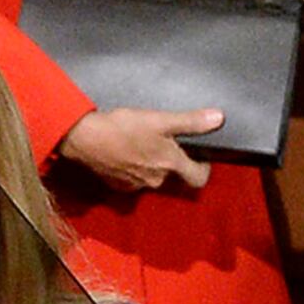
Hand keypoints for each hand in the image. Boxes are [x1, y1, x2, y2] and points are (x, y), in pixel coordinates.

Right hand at [56, 105, 217, 193]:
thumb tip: (219, 118)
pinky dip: (131, 169)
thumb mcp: (160, 120)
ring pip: (152, 177)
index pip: (199, 178)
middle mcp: (156, 180)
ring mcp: (135, 185)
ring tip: (140, 145)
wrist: (83, 139)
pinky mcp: (116, 185)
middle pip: (174, 176)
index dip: (203, 167)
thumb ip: (191, 122)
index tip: (198, 154)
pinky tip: (123, 154)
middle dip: (171, 162)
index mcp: (170, 165)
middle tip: (163, 141)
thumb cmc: (123, 127)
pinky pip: (132, 180)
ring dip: (150, 165)